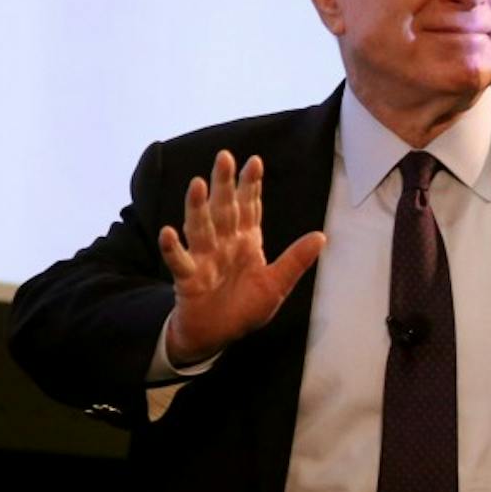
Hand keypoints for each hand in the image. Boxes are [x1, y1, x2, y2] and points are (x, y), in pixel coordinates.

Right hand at [159, 151, 324, 365]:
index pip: (249, 208)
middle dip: (224, 184)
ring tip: (197, 184)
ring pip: (200, 229)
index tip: (254, 161)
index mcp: (246, 242)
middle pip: (223, 210)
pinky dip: (174, 249)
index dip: (251, 185)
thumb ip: (296, 260)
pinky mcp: (188, 279)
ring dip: (197, 207)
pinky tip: (169, 232)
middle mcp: (223, 244)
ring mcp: (204, 259)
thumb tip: (322, 237)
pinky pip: (180, 262)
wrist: (218, 335)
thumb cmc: (245, 307)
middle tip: (224, 156)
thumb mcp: (277, 284)